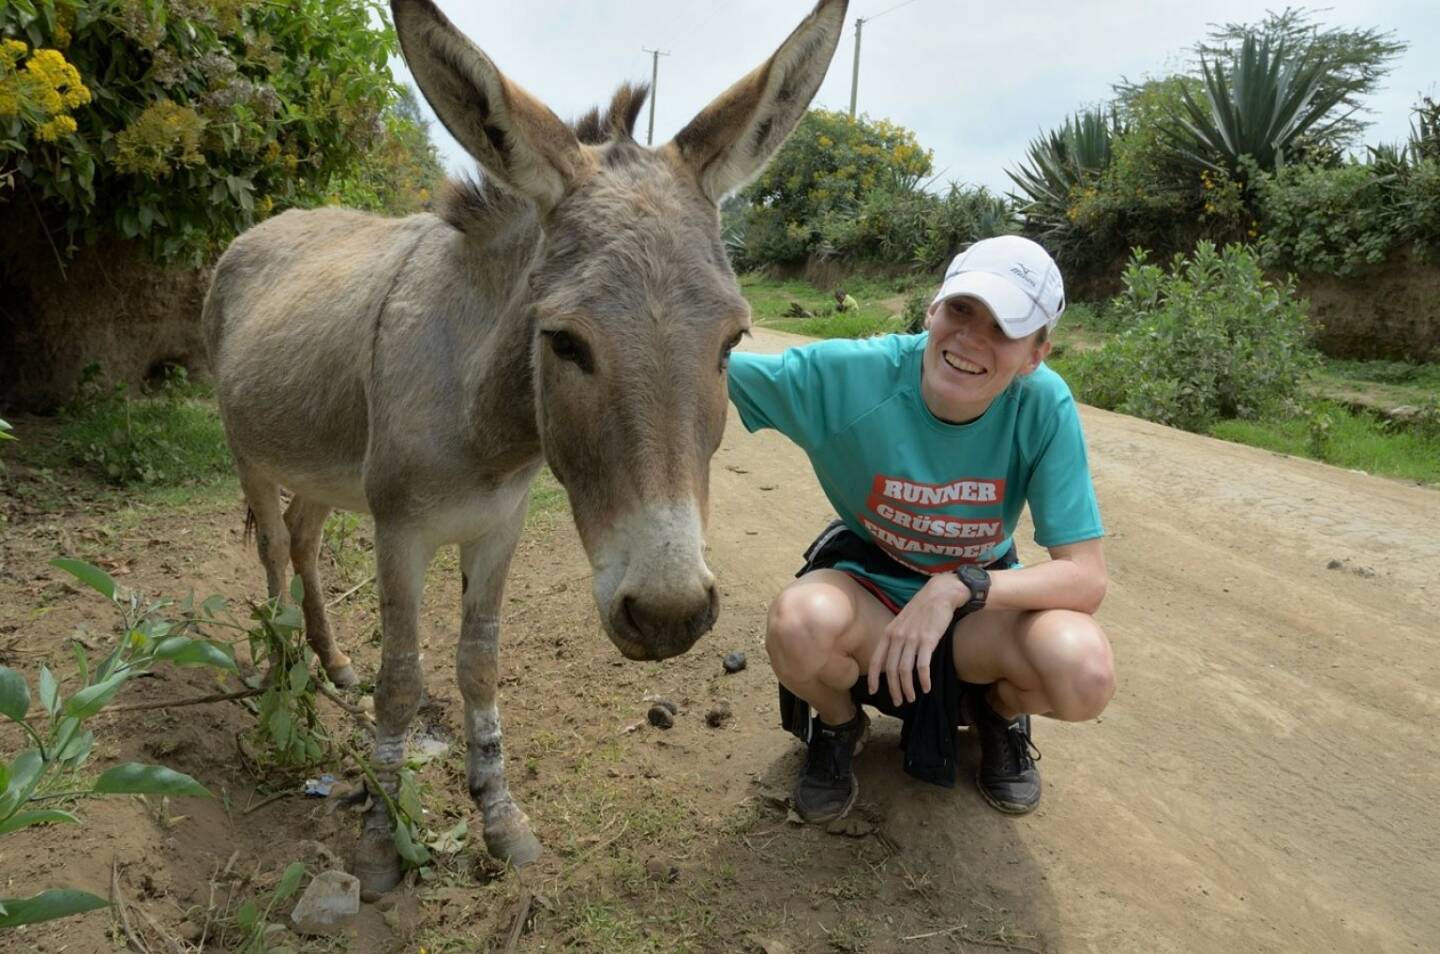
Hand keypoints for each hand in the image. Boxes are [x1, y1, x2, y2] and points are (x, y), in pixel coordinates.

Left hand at [866, 575, 968, 706]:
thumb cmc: (922, 609)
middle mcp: (897, 636)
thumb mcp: (902, 622)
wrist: (940, 594)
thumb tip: (893, 658)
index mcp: (889, 632)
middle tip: (899, 701)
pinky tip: (927, 688)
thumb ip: (896, 638)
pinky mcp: (928, 640)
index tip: (874, 692)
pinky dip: (924, 680)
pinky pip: (922, 665)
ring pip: (905, 670)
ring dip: (908, 688)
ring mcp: (912, 638)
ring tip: (912, 698)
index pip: (876, 660)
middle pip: (891, 670)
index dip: (874, 678)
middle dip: (894, 689)